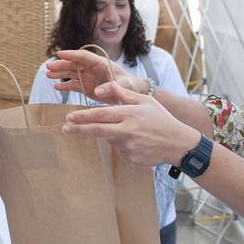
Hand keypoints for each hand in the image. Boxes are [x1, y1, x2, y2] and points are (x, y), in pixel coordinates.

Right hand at [44, 50, 142, 100]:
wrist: (131, 93)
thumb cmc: (130, 85)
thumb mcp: (124, 85)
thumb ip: (111, 87)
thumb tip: (97, 91)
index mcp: (101, 63)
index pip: (83, 56)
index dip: (71, 54)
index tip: (60, 54)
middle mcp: (91, 68)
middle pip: (74, 64)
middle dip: (62, 64)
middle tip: (49, 66)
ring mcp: (87, 77)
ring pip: (71, 73)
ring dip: (60, 73)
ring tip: (48, 74)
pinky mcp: (86, 87)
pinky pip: (73, 85)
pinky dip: (65, 85)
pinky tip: (56, 86)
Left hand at [61, 79, 200, 166]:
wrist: (178, 143)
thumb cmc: (161, 119)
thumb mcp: (146, 101)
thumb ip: (125, 94)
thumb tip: (108, 84)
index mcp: (130, 114)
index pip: (101, 115)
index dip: (83, 116)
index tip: (68, 117)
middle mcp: (127, 130)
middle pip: (97, 130)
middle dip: (78, 129)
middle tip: (65, 129)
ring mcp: (129, 146)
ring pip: (109, 140)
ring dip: (111, 135)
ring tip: (131, 132)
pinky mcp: (131, 158)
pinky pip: (120, 150)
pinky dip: (123, 144)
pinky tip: (137, 142)